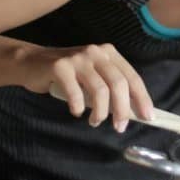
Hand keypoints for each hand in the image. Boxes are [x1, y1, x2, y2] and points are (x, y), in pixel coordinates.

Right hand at [22, 43, 153, 130]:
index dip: (142, 98)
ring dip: (100, 112)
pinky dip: (78, 108)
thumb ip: (110, 88)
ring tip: (95, 122)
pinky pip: (76, 93)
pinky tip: (76, 111)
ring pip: (99, 90)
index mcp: (109, 53)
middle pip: (119, 84)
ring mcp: (78, 58)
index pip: (132, 77)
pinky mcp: (60, 66)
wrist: (32, 63)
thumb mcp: (93, 76)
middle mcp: (96, 52)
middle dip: (122, 110)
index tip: (148, 117)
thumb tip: (132, 112)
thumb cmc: (68, 75)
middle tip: (120, 127)